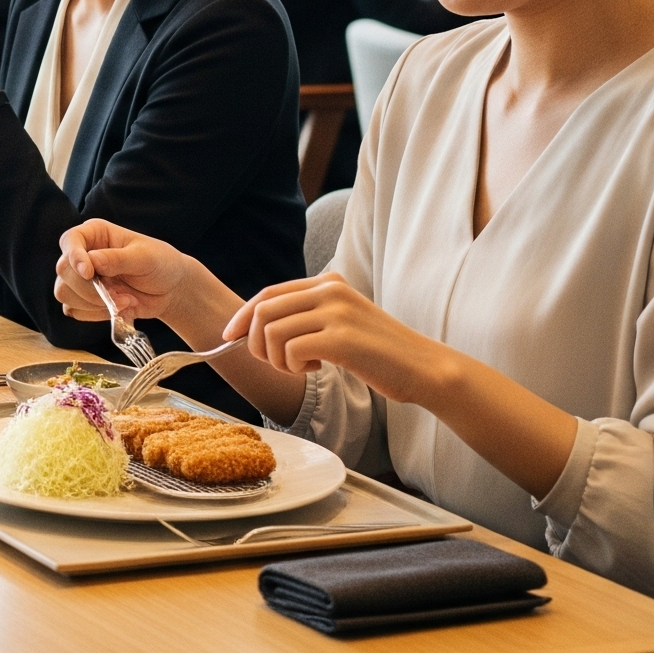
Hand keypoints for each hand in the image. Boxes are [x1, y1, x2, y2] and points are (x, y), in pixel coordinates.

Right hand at [52, 220, 213, 330]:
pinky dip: (95, 314)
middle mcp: (83, 254)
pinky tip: (117, 309)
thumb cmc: (160, 264)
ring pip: (65, 293)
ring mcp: (81, 279)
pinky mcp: (84, 300)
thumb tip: (92, 260)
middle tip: (119, 294)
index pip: (70, 240)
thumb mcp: (145, 257)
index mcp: (95, 234)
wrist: (170, 290)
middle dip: (90, 288)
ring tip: (123, 301)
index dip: (74, 256)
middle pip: (64, 270)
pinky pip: (75, 310)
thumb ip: (118, 258)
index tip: (89, 273)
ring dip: (93, 303)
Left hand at [226, 276, 448, 401]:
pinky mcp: (342, 338)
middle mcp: (330, 290)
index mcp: (329, 282)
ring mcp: (337, 312)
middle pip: (263, 311)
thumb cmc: (380, 353)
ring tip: (303, 367)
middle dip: (256, 344)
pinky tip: (319, 369)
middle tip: (279, 363)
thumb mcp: (342, 321)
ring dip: (278, 359)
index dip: (242, 316)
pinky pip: (291, 350)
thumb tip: (258, 327)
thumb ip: (308, 316)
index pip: (268, 293)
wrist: (424, 368)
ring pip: (273, 332)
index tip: (229, 337)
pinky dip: (294, 366)